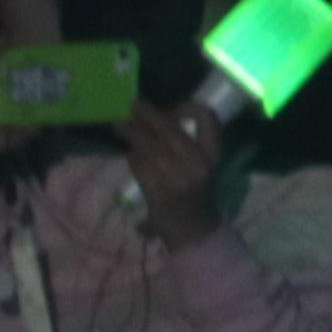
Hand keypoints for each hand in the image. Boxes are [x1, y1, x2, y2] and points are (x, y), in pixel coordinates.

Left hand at [119, 96, 225, 244]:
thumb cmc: (196, 191)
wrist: (193, 228)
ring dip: (131, 131)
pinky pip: (138, 163)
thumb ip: (188, 142)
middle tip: (132, 104)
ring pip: (148, 144)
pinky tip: (128, 150)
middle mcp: (197, 163)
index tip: (173, 106)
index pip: (207, 119)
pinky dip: (131, 154)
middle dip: (147, 113)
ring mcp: (176, 177)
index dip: (188, 107)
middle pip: (168, 128)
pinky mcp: (156, 189)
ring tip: (119, 124)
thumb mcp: (203, 164)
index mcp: (213, 154)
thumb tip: (157, 114)